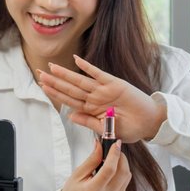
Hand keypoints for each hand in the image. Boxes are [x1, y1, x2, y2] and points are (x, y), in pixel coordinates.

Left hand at [38, 55, 165, 142]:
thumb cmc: (130, 128)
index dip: (55, 93)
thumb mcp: (107, 130)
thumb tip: (70, 116)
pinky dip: (88, 67)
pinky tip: (76, 60)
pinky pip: (99, 74)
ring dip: (66, 74)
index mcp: (92, 109)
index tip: (42, 86)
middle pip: (70, 89)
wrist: (150, 122)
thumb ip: (89, 122)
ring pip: (80, 80)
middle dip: (54, 81)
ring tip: (51, 67)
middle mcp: (95, 98)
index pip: (69, 100)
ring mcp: (104, 90)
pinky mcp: (115, 83)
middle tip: (39, 73)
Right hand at [57, 137, 130, 190]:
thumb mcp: (77, 175)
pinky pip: (125, 185)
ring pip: (127, 178)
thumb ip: (91, 160)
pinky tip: (112, 173)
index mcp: (93, 190)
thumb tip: (100, 145)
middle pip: (123, 172)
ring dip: (123, 166)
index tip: (116, 143)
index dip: (115, 153)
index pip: (110, 168)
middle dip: (121, 157)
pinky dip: (121, 176)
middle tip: (114, 151)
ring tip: (112, 161)